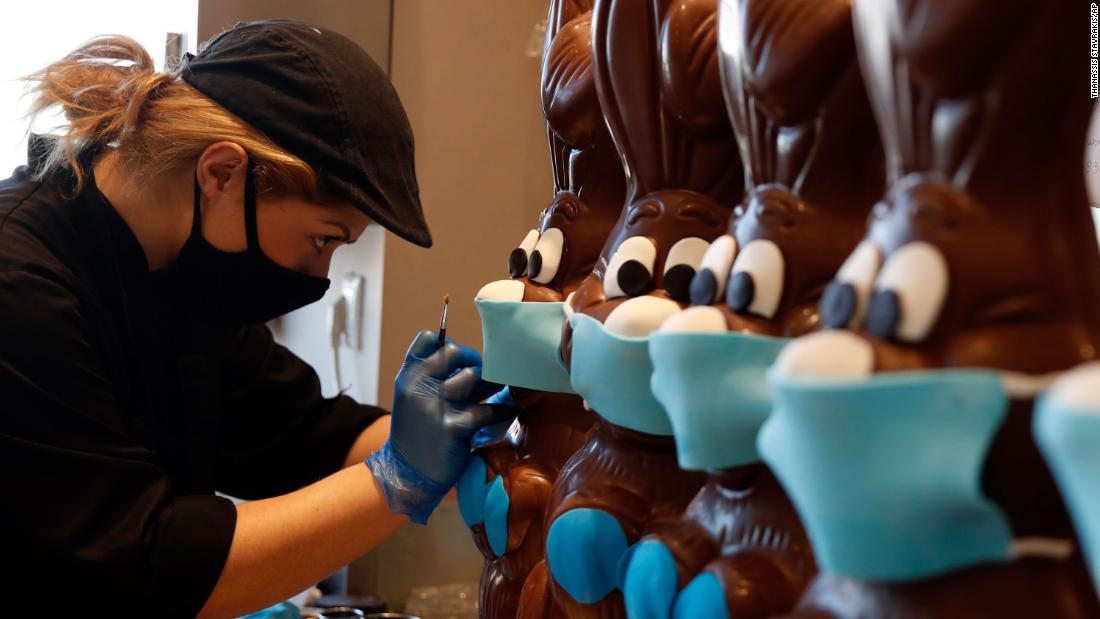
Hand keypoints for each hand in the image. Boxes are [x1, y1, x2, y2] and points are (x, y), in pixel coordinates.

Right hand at [367, 330, 510, 522]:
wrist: (407, 475)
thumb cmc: (417, 433)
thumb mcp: (412, 399)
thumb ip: (431, 377)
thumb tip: (471, 359)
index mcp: (408, 376)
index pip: (427, 338)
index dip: (449, 343)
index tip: (460, 360)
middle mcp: (418, 387)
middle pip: (454, 351)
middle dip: (474, 361)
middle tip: (483, 378)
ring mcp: (435, 407)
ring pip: (473, 376)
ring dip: (491, 385)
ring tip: (496, 394)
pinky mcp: (453, 429)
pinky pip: (488, 410)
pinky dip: (502, 411)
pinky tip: (506, 413)